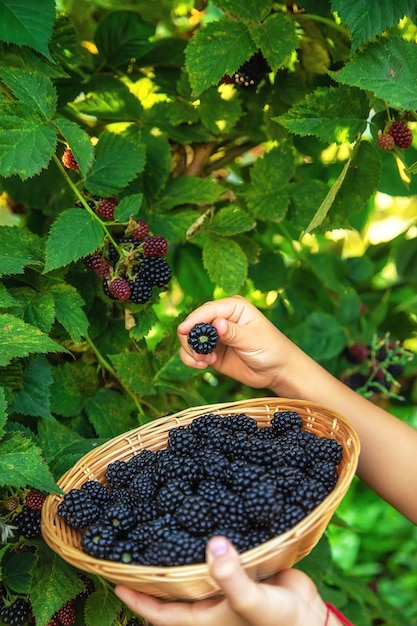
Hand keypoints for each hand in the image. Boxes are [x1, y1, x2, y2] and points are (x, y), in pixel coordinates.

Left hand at [114, 536, 329, 625]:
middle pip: (171, 585)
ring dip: (178, 548)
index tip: (113, 576)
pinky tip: (204, 515)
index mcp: (201, 617)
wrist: (311, 617)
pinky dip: (208, 538)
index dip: (134, 596)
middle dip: (153, 566)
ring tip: (162, 520)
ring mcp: (222, 584)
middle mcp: (207, 600)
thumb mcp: (252, 603)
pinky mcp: (240, 567)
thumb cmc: (280, 621)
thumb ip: (231, 578)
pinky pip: (217, 554)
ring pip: (192, 566)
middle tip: (134, 537)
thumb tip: (214, 545)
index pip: (157, 610)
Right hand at [177, 296, 300, 393]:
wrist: (276, 371)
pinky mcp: (212, 351)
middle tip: (199, 354)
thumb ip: (233, 332)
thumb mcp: (252, 339)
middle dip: (191, 338)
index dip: (194, 319)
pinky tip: (203, 365)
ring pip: (189, 338)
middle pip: (194, 323)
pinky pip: (193, 353)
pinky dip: (192, 359)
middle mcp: (221, 318)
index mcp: (234, 307)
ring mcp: (215, 336)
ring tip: (203, 362)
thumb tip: (216, 324)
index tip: (184, 330)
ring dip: (191, 351)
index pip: (208, 310)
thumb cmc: (271, 348)